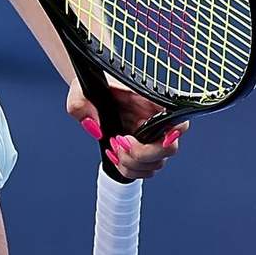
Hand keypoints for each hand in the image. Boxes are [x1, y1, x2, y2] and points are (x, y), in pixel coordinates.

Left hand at [67, 75, 187, 179]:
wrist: (90, 90)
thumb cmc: (91, 84)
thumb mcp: (79, 90)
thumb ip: (80, 105)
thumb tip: (94, 128)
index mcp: (146, 100)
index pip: (176, 116)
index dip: (176, 131)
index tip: (159, 138)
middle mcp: (152, 119)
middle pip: (169, 148)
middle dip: (142, 155)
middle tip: (120, 143)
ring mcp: (148, 135)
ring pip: (157, 163)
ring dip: (133, 164)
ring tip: (114, 149)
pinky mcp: (140, 148)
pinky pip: (144, 169)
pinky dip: (129, 169)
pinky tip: (114, 157)